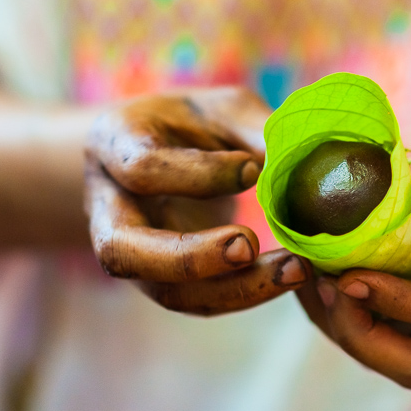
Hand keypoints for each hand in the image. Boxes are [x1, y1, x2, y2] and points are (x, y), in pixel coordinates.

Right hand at [85, 87, 310, 315]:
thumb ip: (255, 131)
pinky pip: (198, 301)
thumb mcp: (223, 109)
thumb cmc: (196, 123)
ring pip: (165, 290)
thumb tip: (301, 165)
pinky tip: (289, 276)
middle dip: (190, 256)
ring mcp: (131, 251)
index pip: (142, 168)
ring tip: (295, 270)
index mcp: (114, 143)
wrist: (164, 152)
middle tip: (250, 245)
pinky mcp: (162, 279)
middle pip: (122, 249)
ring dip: (233, 288)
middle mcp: (108, 205)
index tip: (253, 168)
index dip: (199, 173)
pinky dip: (246, 294)